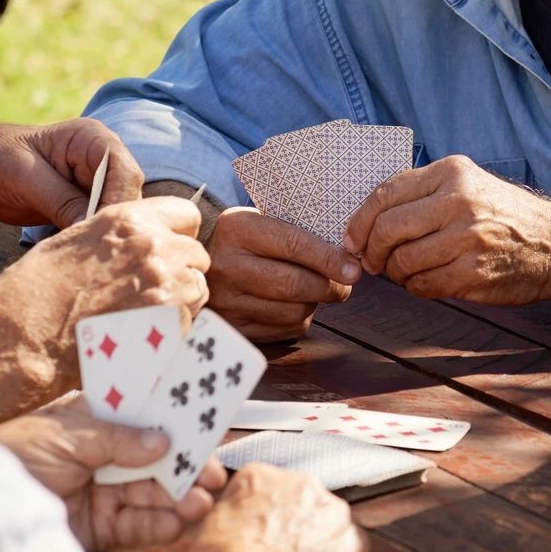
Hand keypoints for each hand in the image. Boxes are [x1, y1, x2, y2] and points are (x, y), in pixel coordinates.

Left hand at [0, 120, 143, 241]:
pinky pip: (97, 225)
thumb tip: (92, 229)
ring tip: (88, 256)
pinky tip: (80, 254)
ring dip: (102, 233)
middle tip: (97, 250)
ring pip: (116, 214)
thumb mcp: (27, 177)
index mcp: (92, 139)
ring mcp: (94, 185)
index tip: (99, 229)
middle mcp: (101, 160)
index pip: (124, 171)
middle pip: (126, 195)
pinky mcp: (83, 207)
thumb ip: (63, 201)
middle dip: (112, 221)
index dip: (118, 201)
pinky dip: (90, 239)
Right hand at [0, 195, 210, 423]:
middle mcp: (154, 247)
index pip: (186, 213)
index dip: (178, 233)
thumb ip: (116, 236)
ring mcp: (166, 287)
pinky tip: (142, 335)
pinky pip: (190, 322)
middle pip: (196, 253)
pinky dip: (173, 329)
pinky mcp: (170, 326)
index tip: (167, 249)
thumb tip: (138, 239)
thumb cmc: (34, 294)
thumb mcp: (72, 241)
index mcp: (127, 220)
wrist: (22, 343)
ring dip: (180, 300)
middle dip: (181, 269)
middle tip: (151, 290)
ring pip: (198, 288)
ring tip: (144, 316)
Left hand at [0, 392, 226, 551]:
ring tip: (200, 502)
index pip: (141, 417)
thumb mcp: (65, 435)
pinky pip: (136, 527)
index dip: (174, 420)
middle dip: (185, 466)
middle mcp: (102, 457)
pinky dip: (158, 526)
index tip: (206, 424)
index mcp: (92, 422)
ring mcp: (102, 493)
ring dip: (179, 498)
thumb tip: (163, 441)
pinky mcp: (98, 530)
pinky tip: (177, 524)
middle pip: (155, 460)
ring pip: (151, 495)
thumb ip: (117, 439)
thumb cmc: (13, 457)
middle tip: (214, 475)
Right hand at [183, 464, 371, 551]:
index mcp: (261, 477)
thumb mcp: (198, 538)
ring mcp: (337, 519)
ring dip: (317, 550)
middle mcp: (305, 487)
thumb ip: (220, 521)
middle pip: (298, 503)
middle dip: (289, 528)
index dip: (252, 517)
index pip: (258, 488)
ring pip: (328, 530)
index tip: (248, 539)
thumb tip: (226, 526)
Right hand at [206, 207, 357, 341]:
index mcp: (237, 229)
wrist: (197, 263)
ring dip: (315, 304)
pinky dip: (299, 319)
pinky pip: (283, 330)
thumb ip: (298, 232)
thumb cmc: (243, 240)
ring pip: (292, 311)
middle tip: (344, 285)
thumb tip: (347, 257)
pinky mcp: (233, 328)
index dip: (329, 259)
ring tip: (317, 291)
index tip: (353, 269)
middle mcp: (228, 266)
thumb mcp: (259, 221)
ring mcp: (227, 301)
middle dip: (329, 287)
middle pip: (294, 284)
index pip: (293, 245)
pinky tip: (295, 305)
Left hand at [343, 155, 550, 303]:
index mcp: (452, 173)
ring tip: (407, 272)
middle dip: (372, 251)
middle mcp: (459, 201)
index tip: (352, 240)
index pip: (385, 195)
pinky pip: (423, 285)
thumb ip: (422, 194)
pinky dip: (416, 287)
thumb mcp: (468, 185)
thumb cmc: (504, 216)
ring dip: (395, 274)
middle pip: (387, 229)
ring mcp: (467, 238)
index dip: (359, 222)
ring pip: (402, 262)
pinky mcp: (474, 272)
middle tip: (373, 263)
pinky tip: (428, 281)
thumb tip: (366, 220)